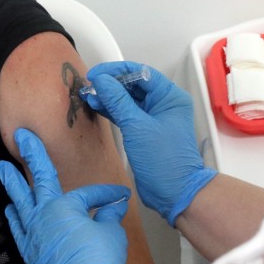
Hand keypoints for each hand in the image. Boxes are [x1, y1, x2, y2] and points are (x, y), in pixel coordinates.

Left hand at [0, 128, 130, 263]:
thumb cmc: (98, 261)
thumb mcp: (111, 233)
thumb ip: (109, 217)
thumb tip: (114, 208)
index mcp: (65, 206)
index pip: (88, 194)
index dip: (106, 194)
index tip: (120, 197)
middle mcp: (44, 215)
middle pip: (37, 179)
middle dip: (31, 156)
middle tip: (21, 137)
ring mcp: (33, 233)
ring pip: (20, 201)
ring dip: (12, 183)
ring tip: (3, 169)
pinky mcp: (30, 252)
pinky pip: (18, 229)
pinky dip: (14, 217)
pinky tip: (11, 210)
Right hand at [84, 61, 216, 225]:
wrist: (175, 192)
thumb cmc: (164, 160)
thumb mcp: (138, 127)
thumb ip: (118, 102)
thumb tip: (101, 81)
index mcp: (170, 97)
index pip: (141, 73)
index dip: (116, 71)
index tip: (96, 74)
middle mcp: (163, 104)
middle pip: (133, 85)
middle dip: (111, 84)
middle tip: (89, 85)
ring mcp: (153, 118)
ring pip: (128, 99)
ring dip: (109, 96)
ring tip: (88, 95)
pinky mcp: (144, 131)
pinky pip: (126, 113)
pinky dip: (111, 109)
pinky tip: (96, 105)